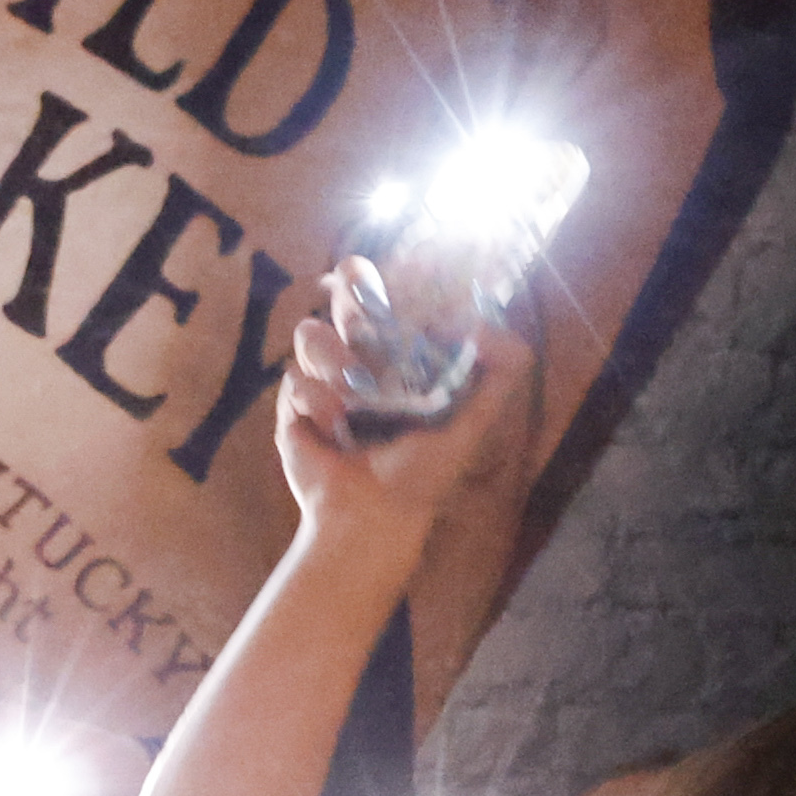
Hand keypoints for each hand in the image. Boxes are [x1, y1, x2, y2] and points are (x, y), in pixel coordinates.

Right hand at [271, 294, 523, 537]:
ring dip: (333, 359)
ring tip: (353, 396)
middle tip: (361, 303)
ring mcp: (323, 379)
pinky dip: (316, 401)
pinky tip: (333, 428)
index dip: (396, 279)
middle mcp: (361, 358)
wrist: (375, 516)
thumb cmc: (423, 474)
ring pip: (311, 333)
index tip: (404, 281)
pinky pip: (294, 379)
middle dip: (351, 285)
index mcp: (402, 354)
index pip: (393, 293)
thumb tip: (487, 322)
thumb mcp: (474, 422)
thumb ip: (502, 371)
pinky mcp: (294, 405)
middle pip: (344, 291)